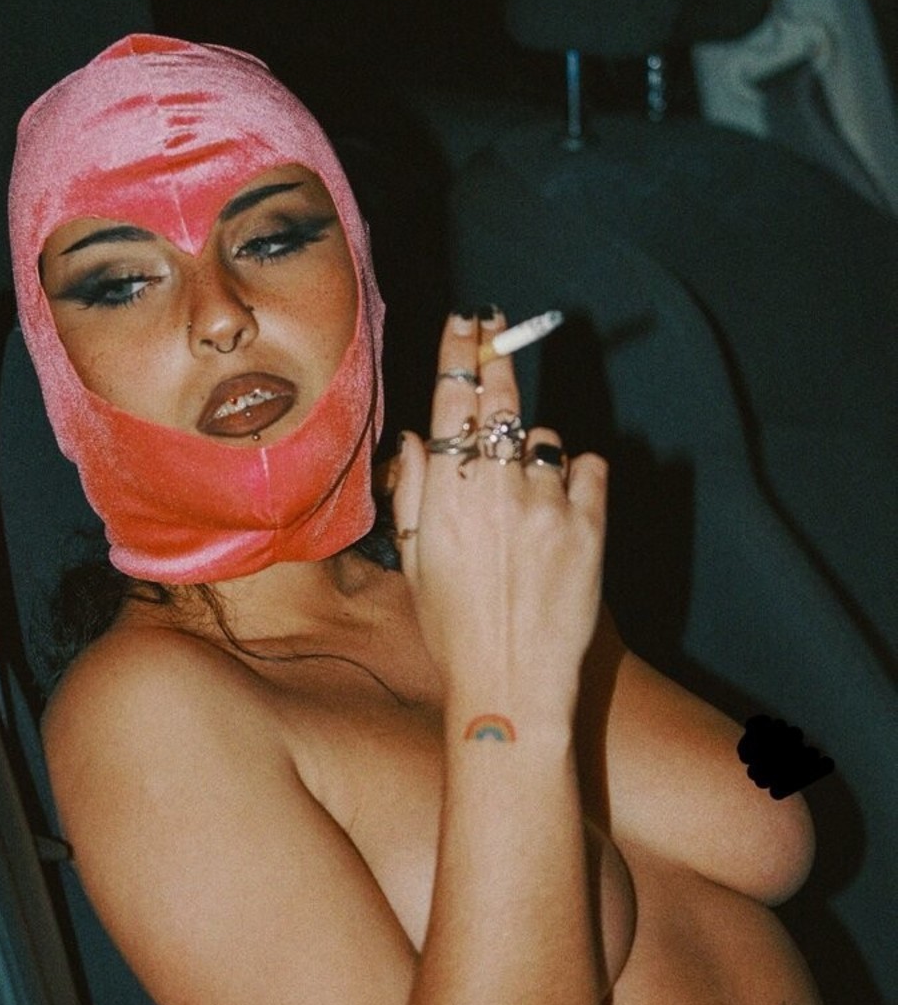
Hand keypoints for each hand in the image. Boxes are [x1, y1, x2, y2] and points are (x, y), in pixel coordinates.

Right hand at [392, 311, 607, 726]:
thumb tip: (416, 438)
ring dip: (534, 452)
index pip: (453, 402)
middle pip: (501, 399)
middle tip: (498, 327)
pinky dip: (577, 476)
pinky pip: (588, 467)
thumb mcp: (414, 561)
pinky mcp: (590, 524)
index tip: (466, 322)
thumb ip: (413, 491)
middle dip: (497, 356)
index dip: (459, 353)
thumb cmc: (453, 628)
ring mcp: (547, 503)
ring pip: (545, 440)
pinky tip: (561, 506)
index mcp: (447, 494)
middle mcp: (497, 487)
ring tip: (525, 500)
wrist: (512, 682)